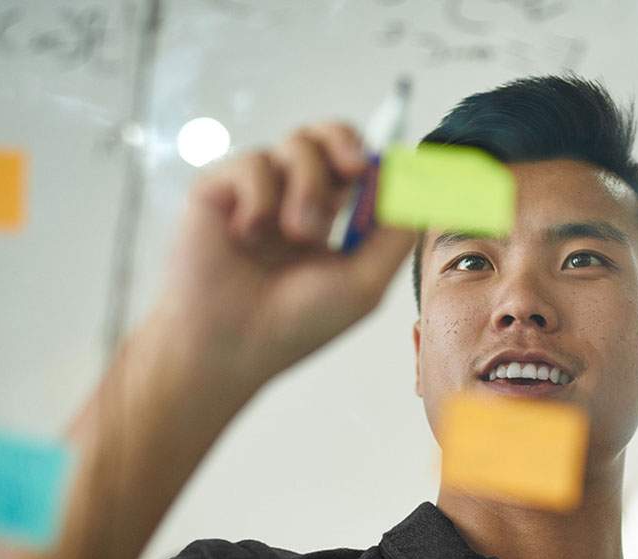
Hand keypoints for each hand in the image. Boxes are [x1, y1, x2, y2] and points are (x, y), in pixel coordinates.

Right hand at [155, 123, 415, 387]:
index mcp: (328, 218)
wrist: (232, 343)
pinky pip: (253, 163)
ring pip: (295, 145)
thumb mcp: (365, 282)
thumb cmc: (296, 324)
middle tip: (354, 167)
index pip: (356, 166)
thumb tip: (419, 187)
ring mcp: (255, 192)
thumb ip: (396, 235)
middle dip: (345, 141)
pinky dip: (260, 198)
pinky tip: (247, 235)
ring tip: (298, 233)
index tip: (388, 170)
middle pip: (326, 136)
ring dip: (307, 186)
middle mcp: (292, 198)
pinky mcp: (218, 188)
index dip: (375, 160)